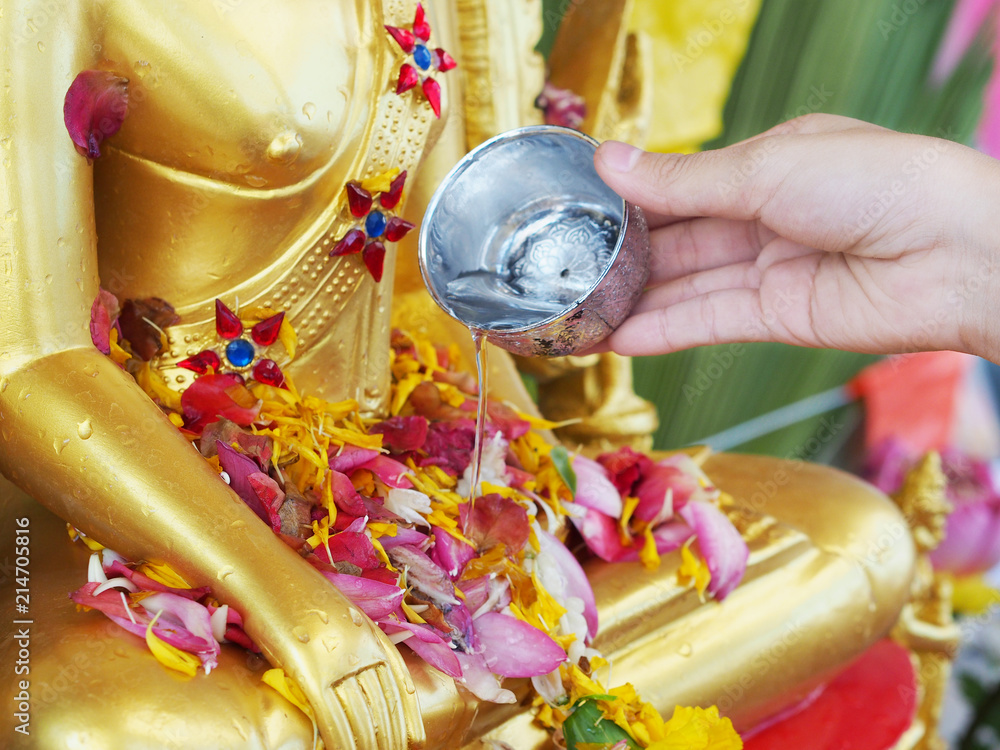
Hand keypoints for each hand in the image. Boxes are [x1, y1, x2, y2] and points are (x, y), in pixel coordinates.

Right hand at [255, 578, 422, 749]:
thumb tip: (357, 661)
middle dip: (390, 731)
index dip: (407, 709)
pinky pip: (331, 712)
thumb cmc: (290, 586)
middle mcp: (357, 643)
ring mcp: (334, 656)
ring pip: (361, 710)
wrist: (262, 569)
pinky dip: (341, 737)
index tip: (415, 733)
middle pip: (382, 699)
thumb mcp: (333, 607)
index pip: (398, 677)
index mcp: (366, 628)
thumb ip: (350, 633)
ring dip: (370, 740)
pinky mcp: (307, 668)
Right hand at [591, 114, 999, 360]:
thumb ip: (684, 181)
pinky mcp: (777, 318)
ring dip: (631, 301)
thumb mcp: (768, 167)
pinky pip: (707, 321)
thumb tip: (608, 162)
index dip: (628, 198)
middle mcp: (764, 216)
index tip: (573, 209)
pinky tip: (615, 337)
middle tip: (561, 271)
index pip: (680, 183)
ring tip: (574, 315)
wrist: (959, 256)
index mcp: (768, 163)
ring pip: (684, 285)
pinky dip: (662, 330)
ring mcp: (769, 270)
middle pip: (676, 239)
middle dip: (622, 256)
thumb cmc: (878, 183)